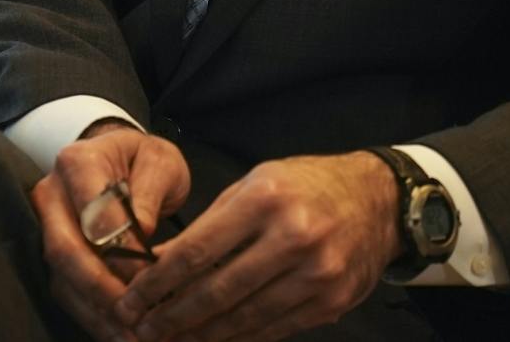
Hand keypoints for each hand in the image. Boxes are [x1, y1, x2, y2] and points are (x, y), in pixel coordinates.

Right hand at [33, 123, 190, 341]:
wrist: (119, 158)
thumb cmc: (143, 160)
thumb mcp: (159, 161)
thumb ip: (150, 191)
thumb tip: (139, 232)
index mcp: (77, 163)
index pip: (94, 215)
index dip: (122, 252)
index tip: (152, 279)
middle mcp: (51, 195)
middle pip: (65, 251)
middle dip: (101, 291)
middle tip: (136, 321)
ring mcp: (45, 226)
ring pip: (61, 278)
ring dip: (96, 314)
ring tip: (130, 339)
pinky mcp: (51, 253)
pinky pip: (65, 290)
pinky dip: (92, 317)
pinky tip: (118, 335)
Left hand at [113, 151, 399, 341]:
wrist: (378, 201)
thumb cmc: (306, 186)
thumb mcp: (255, 183)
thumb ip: (210, 223)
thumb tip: (160, 261)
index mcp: (265, 199)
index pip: (199, 250)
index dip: (159, 282)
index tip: (131, 299)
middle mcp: (293, 237)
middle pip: (218, 291)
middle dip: (173, 316)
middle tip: (141, 330)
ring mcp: (316, 274)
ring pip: (245, 317)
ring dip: (201, 335)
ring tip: (170, 340)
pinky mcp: (330, 302)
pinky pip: (274, 328)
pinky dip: (239, 338)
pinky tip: (213, 340)